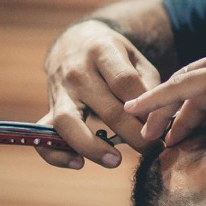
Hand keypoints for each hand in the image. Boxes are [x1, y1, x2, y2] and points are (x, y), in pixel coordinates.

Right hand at [36, 20, 161, 168]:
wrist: (73, 42)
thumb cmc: (112, 54)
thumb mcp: (134, 56)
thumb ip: (148, 84)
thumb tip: (159, 120)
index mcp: (102, 51)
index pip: (126, 82)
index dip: (146, 109)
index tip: (162, 126)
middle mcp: (78, 71)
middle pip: (107, 108)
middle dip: (134, 135)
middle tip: (153, 150)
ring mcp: (60, 91)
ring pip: (68, 123)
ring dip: (92, 147)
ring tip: (115, 160)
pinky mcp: (49, 108)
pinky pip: (43, 135)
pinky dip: (56, 154)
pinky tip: (78, 163)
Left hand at [124, 7, 205, 144]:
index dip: (201, 104)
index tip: (193, 124)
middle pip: (192, 86)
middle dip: (175, 111)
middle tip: (161, 136)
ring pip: (180, 89)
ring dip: (161, 113)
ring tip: (147, 136)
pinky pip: (177, 89)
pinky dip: (155, 100)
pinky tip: (135, 111)